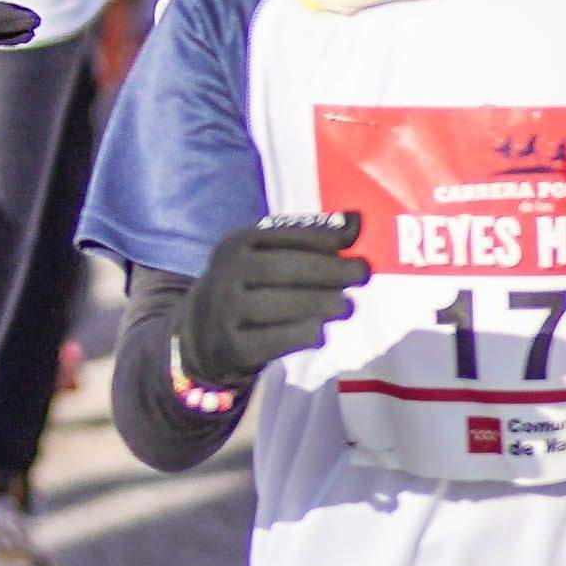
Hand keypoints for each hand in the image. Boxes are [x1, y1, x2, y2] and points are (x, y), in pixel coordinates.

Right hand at [177, 209, 372, 392]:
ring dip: (320, 304)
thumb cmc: (252, 286)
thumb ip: (311, 241)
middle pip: (283, 269)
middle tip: (362, 276)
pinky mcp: (233, 346)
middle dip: (328, 271)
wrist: (203, 331)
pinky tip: (320, 334)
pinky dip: (301, 335)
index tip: (355, 251)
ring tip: (347, 307)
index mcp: (238, 243)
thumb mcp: (269, 257)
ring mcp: (227, 309)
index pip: (284, 237)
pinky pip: (274, 340)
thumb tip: (357, 220)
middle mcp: (228, 272)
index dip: (322, 242)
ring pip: (279, 305)